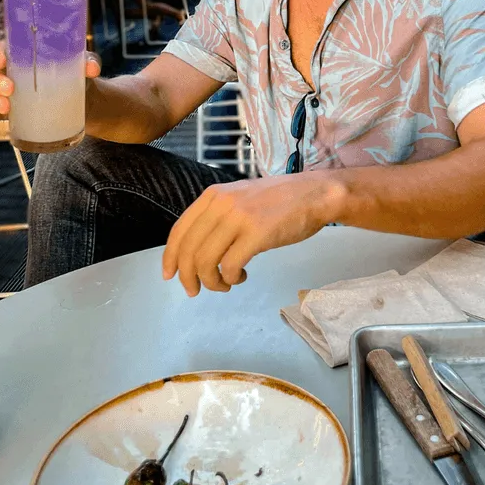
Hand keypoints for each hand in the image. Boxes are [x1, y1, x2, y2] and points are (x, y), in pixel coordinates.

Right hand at [0, 42, 100, 126]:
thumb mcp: (83, 66)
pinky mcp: (4, 113)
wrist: (82, 105)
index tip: (2, 61)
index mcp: (22, 54)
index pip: (2, 49)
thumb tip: (91, 68)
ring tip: (5, 108)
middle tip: (10, 90)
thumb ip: (88, 62)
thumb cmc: (77, 77)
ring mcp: (2, 93)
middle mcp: (8, 71)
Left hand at [161, 171, 344, 296]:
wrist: (314, 194)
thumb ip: (218, 215)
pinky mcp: (257, 234)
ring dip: (211, 281)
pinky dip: (231, 278)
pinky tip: (241, 277)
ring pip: (206, 261)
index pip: (180, 230)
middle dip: (187, 277)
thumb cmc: (280, 200)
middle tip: (194, 291)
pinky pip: (230, 265)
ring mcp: (239, 218)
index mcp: (213, 195)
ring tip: (224, 284)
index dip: (170, 257)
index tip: (170, 275)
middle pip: (189, 250)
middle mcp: (221, 204)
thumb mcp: (240, 198)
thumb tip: (198, 247)